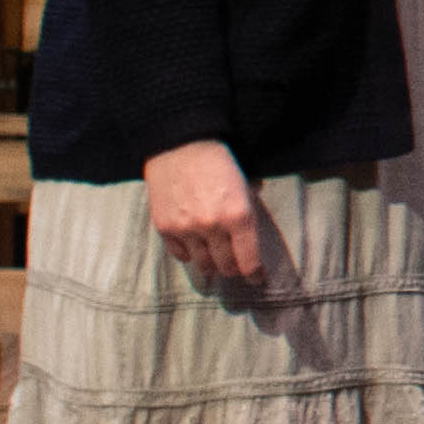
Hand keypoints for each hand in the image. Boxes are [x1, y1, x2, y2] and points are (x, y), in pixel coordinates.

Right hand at [141, 140, 274, 287]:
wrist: (180, 144)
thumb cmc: (217, 160)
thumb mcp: (244, 183)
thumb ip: (248, 209)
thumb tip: (250, 232)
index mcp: (239, 215)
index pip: (249, 260)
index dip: (255, 274)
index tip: (258, 279)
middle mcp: (213, 227)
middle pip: (226, 266)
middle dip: (234, 270)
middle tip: (236, 268)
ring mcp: (187, 229)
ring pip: (203, 264)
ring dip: (212, 266)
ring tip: (215, 263)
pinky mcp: (165, 227)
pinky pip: (180, 254)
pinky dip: (189, 255)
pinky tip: (194, 249)